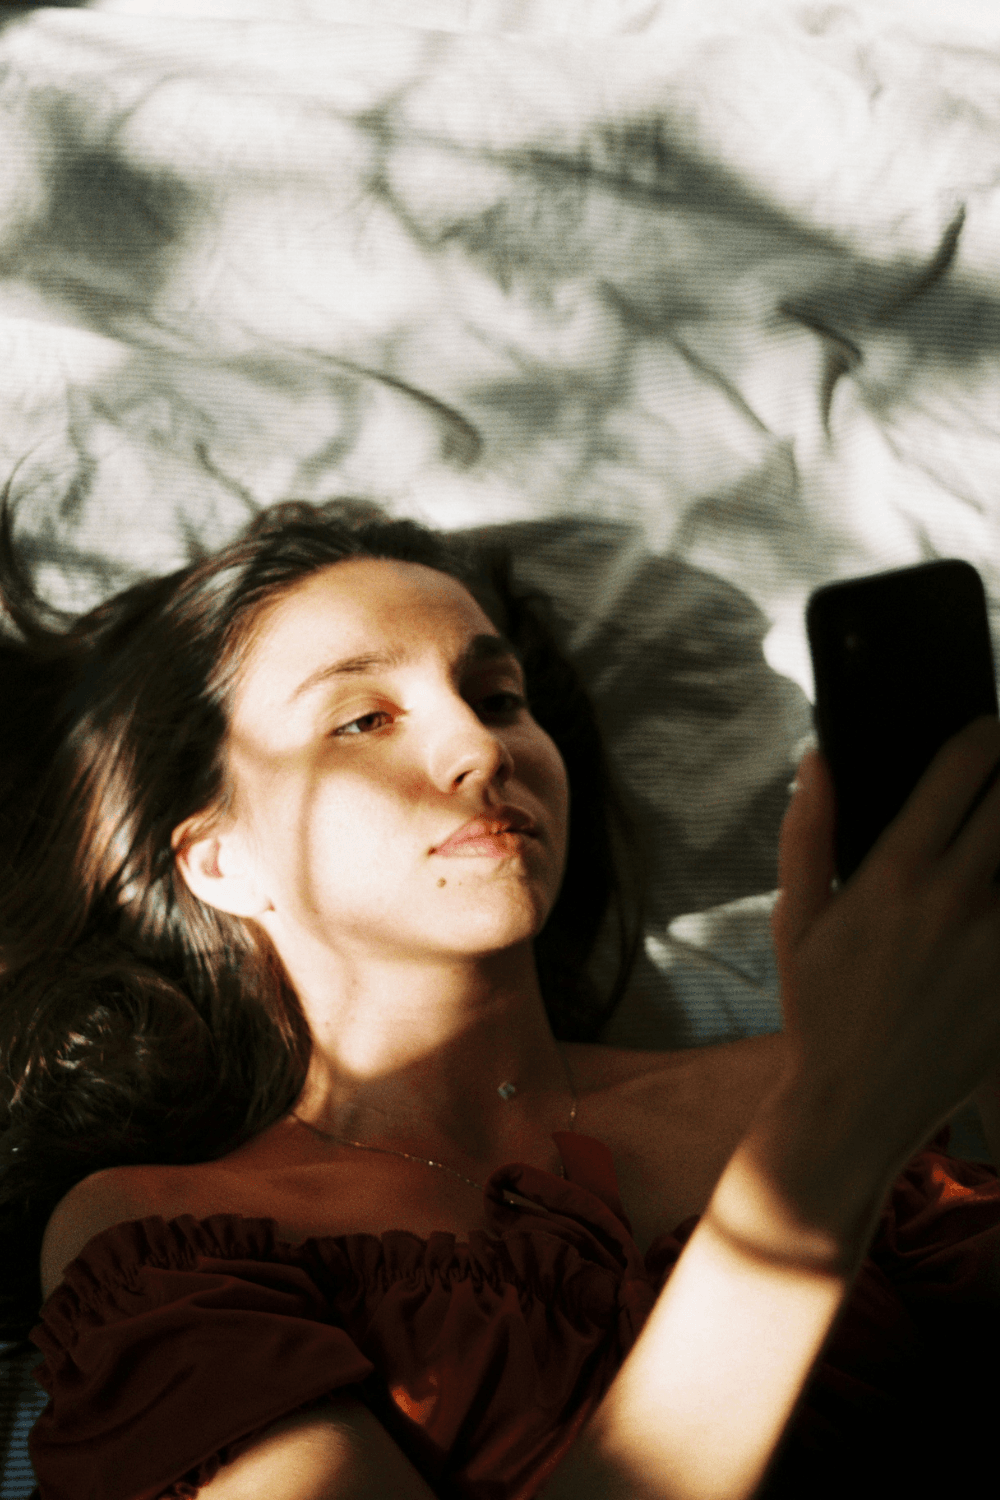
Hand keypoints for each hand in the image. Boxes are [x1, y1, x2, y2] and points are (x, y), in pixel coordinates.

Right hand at [770, 714, 999, 1181]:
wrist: (857, 1104)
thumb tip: (815, 758)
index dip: (984, 731)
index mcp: (895, 873)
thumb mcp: (797, 918)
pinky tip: (999, 895)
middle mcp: (957, 898)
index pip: (961, 768)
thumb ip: (807, 831)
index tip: (988, 725)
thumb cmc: (819, 1008)